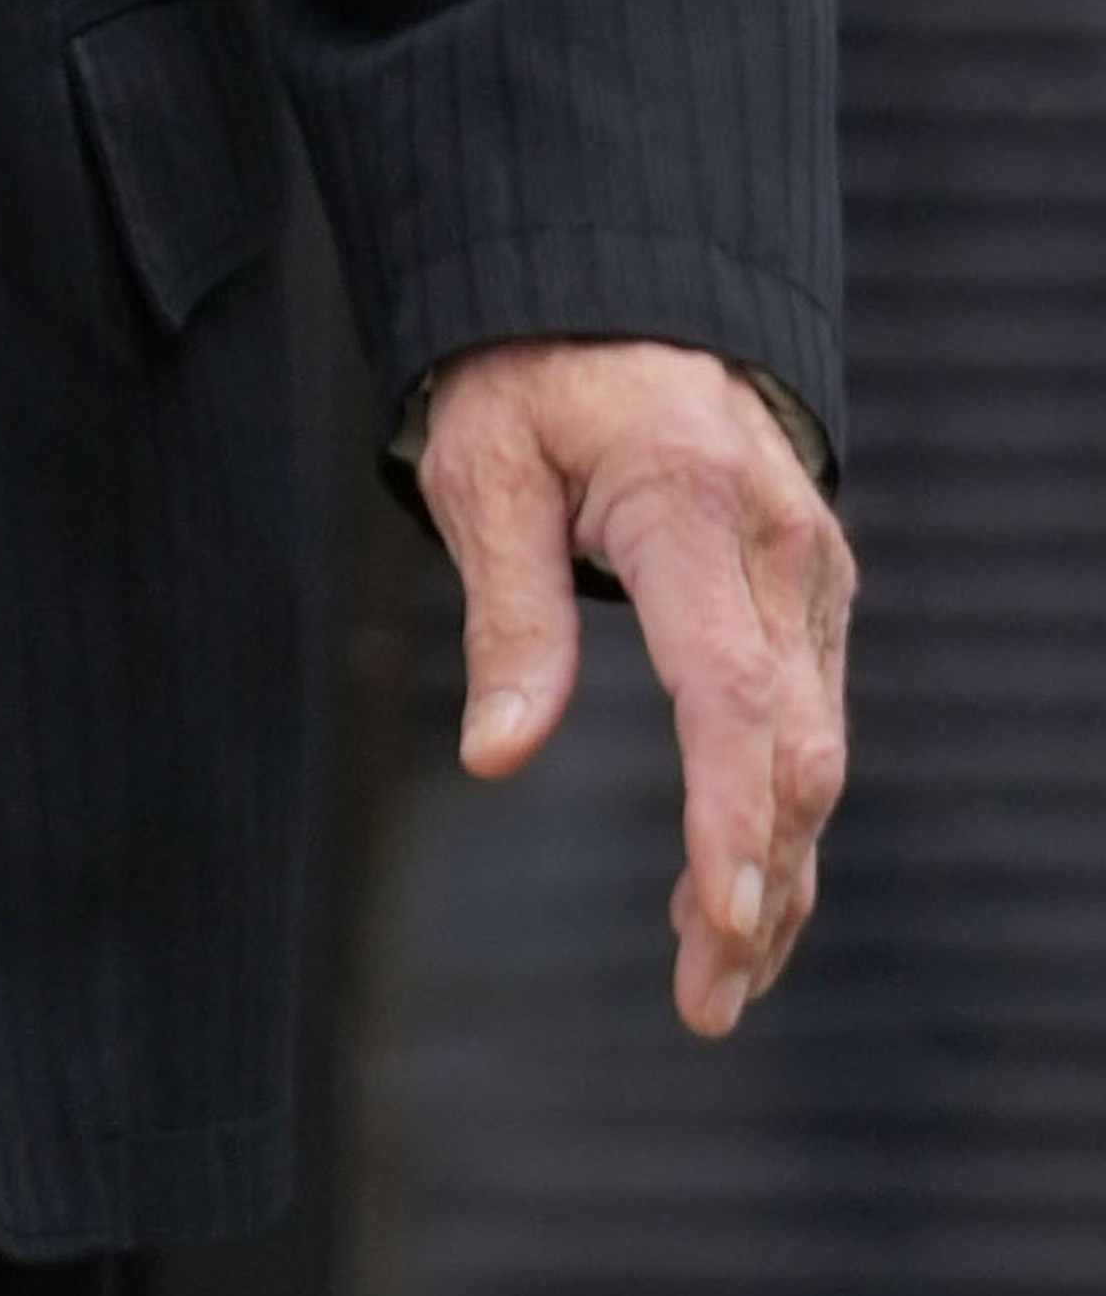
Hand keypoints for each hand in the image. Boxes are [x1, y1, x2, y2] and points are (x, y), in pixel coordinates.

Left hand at [419, 336, 852, 1037]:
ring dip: (776, 872)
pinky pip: (806, 719)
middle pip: (792, 746)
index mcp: (691, 506)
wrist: (615, 293)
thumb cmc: (529, 378)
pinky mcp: (809, 590)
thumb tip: (498, 755)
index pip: (730, 693)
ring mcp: (810, 568)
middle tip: (702, 1002)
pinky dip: (776, 816)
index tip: (721, 923)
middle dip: (759, 886)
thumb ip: (506, 610)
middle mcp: (778, 544)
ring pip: (814, 750)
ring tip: (716, 983)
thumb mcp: (482, 467)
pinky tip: (737, 895)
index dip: (729, 820)